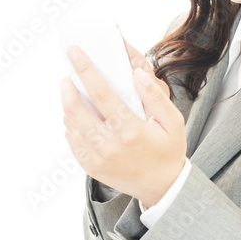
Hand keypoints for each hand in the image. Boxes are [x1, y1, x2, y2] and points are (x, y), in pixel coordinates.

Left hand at [60, 44, 185, 208]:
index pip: (101, 93)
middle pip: (75, 109)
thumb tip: (136, 74)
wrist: (161, 187)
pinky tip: (80, 116)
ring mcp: (97, 158)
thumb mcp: (173, 122)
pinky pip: (72, 139)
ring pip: (70, 124)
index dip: (85, 70)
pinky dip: (71, 124)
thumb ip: (155, 97)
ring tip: (75, 93)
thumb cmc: (168, 150)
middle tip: (69, 76)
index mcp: (130, 130)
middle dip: (67, 87)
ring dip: (68, 104)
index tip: (74, 52)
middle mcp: (110, 146)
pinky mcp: (90, 167)